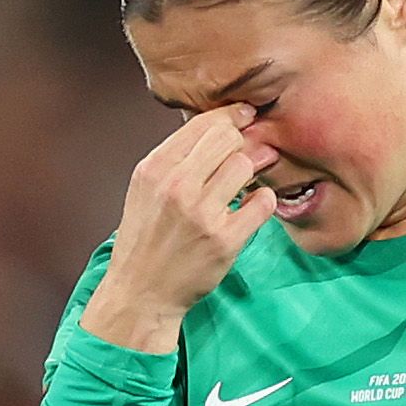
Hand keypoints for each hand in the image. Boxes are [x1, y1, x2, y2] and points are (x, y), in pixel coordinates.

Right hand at [80, 106, 280, 352]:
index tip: (246, 115)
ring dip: (252, 171)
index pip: (204, 123)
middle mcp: (176, 187)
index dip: (232, 115)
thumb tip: (220, 126)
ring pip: (245, 165)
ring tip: (245, 183)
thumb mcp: (146, 188)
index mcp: (155, 168)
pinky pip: (262, 202)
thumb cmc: (147, 237)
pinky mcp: (224, 240)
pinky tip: (251, 206)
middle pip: (229, 138)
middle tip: (246, 153)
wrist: (142, 291)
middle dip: (242, 142)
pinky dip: (263, 200)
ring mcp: (202, 214)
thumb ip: (177, 157)